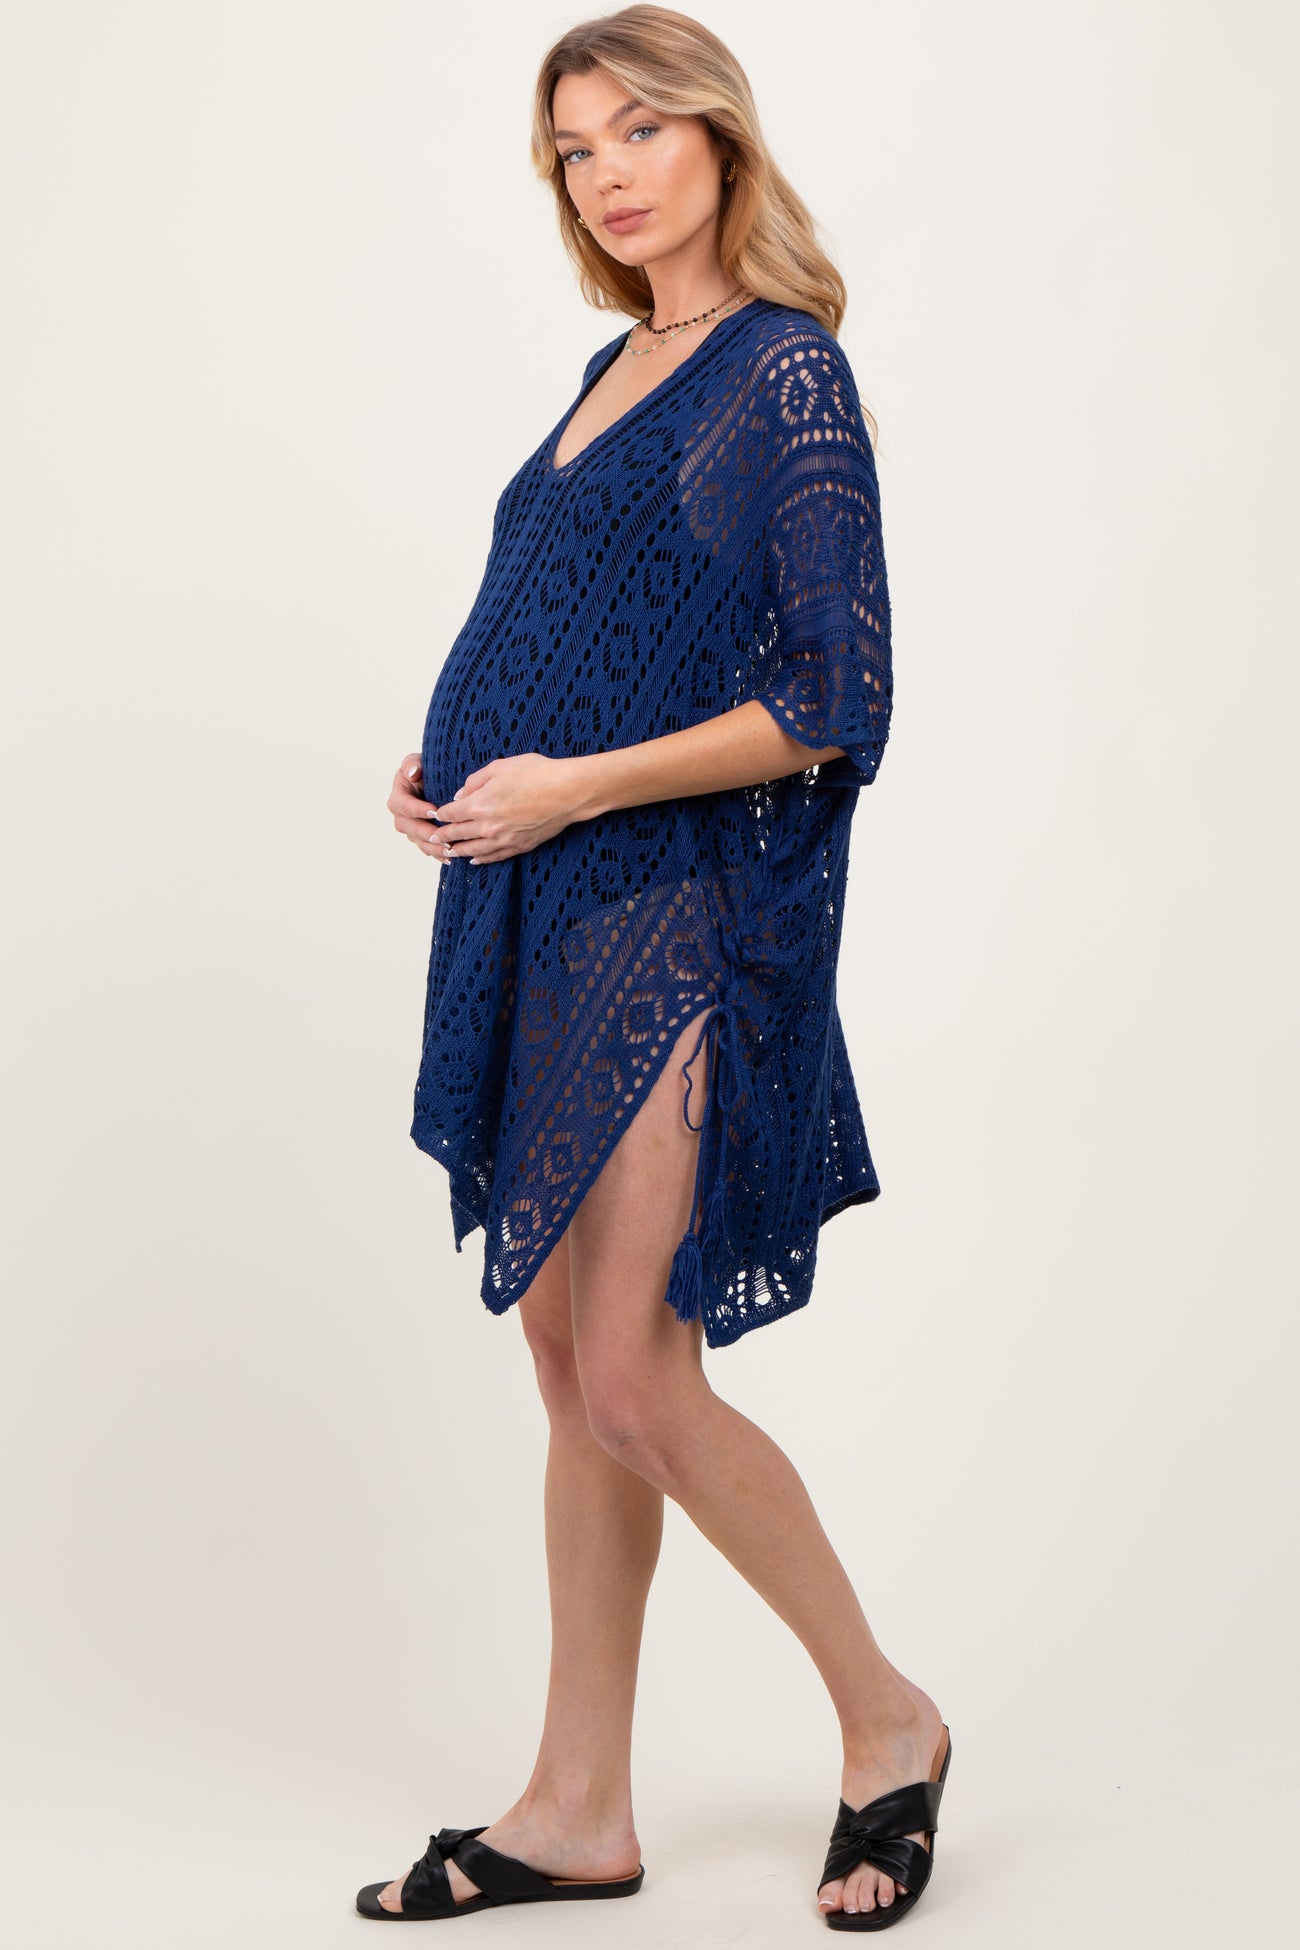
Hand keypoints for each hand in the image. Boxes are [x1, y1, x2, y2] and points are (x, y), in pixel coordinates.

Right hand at [388, 753, 445, 856]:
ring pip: (419, 842)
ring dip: (434, 848)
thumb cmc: (424, 770)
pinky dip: (438, 855)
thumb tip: (414, 774)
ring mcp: (411, 830)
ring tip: (450, 851)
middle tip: (444, 837)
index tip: (434, 811)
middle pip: (411, 828)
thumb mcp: (416, 761)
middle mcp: (401, 817)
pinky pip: (428, 850)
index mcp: (397, 798)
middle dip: (427, 834)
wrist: (433, 782)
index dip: (418, 809)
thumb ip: (412, 764)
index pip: (404, 806)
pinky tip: (451, 859)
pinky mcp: (421, 839)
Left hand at [429, 752, 587, 865]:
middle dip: (443, 836)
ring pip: (474, 849)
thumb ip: (475, 781)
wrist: (568, 792)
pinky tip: (474, 860)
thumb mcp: (501, 767)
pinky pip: (494, 857)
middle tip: (432, 838)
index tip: (436, 815)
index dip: (441, 814)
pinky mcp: (519, 846)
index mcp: (480, 804)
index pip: (452, 813)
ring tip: (448, 853)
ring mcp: (504, 839)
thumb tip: (460, 794)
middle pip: (458, 834)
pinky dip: (481, 859)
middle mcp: (488, 826)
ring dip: (458, 851)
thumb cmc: (537, 773)